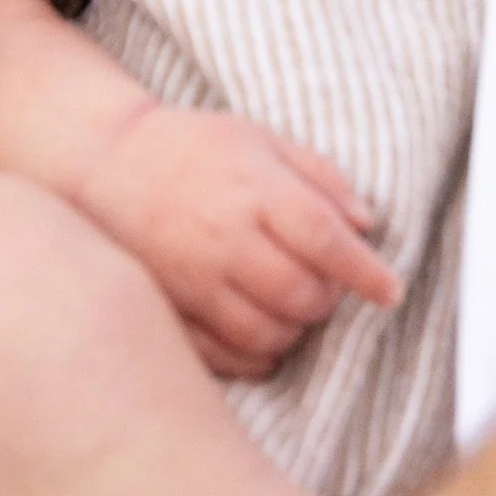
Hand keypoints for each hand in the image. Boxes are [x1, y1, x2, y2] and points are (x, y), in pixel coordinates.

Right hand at [74, 102, 400, 378]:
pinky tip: (263, 335)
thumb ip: (319, 177)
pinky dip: (256, 355)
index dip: (364, 271)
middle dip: (328, 300)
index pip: (323, 239)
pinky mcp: (171, 307)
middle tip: (327, 286)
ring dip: (295, 329)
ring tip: (292, 305)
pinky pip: (226, 354)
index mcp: (253, 188)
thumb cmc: (191, 148)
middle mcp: (224, 238)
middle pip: (300, 294)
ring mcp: (194, 279)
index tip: (390, 291)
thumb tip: (366, 225)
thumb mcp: (259, 139)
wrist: (105, 163)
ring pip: (267, 333)